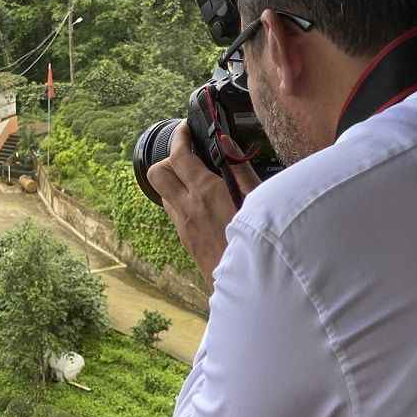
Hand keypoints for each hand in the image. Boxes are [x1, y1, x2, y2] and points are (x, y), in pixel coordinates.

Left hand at [146, 121, 260, 287]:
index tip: (186, 129)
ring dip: (175, 181)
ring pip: (163, 193)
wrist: (250, 288)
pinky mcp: (186, 241)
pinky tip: (205, 203)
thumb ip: (240, 166)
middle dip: (169, 158)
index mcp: (205, 192)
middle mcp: (187, 208)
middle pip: (156, 172)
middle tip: (189, 155)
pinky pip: (174, 212)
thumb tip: (224, 140)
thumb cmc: (261, 240)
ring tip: (199, 178)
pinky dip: (182, 200)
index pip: (177, 155)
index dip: (179, 137)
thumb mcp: (259, 197)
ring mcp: (183, 226)